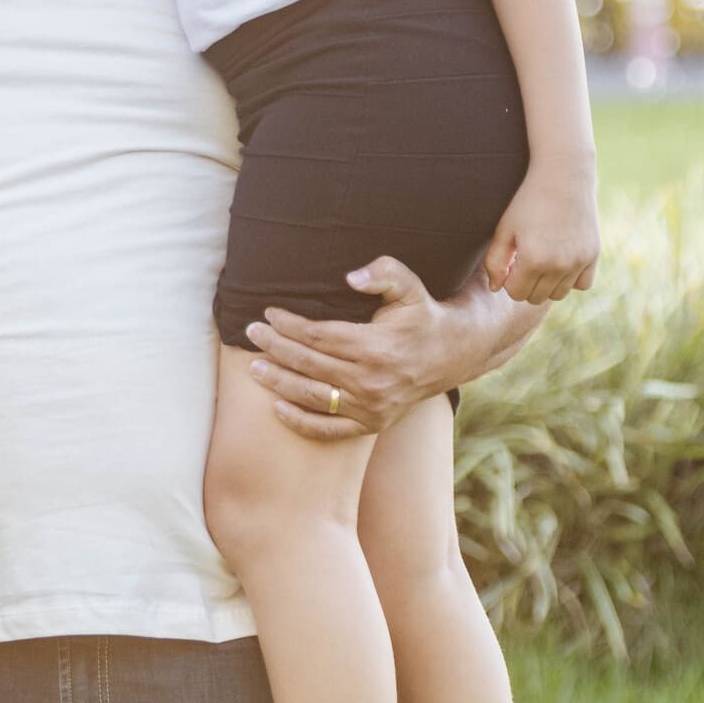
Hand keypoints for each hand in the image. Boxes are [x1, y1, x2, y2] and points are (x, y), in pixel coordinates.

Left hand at [245, 257, 496, 438]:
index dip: (290, 325)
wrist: (452, 354)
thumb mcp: (408, 286)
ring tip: (254, 369)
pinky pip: (329, 429)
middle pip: (310, 364)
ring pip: (313, 396)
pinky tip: (277, 408)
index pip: (319, 336)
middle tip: (251, 333)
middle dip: (275, 348)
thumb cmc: (422, 315)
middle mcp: (372, 380)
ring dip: (279, 382)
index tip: (269, 313)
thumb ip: (383, 273)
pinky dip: (300, 422)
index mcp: (376, 346)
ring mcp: (371, 406)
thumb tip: (351, 277)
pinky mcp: (372, 424)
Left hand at [484, 161, 599, 304]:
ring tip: (542, 259)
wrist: (564, 176)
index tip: (511, 262)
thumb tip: (496, 289)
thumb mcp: (505, 229)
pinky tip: (562, 260)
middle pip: (536, 297)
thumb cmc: (528, 201)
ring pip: (559, 294)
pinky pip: (582, 284)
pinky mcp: (593, 255)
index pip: (516, 293)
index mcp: (533, 259)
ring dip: (547, 284)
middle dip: (526, 283)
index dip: (509, 280)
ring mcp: (579, 261)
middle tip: (525, 259)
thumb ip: (495, 262)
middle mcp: (559, 265)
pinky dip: (571, 279)